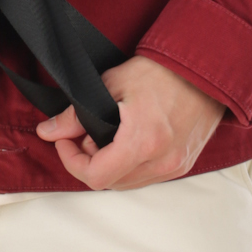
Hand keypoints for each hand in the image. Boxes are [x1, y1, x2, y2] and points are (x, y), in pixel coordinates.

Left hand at [35, 56, 226, 189]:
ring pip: (128, 183)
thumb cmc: (160, 71)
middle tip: (86, 135)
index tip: (66, 141)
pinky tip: (128, 141)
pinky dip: (131, 166)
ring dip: (111, 166)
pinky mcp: (184, 164)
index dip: (72, 162)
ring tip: (108, 136)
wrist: (204, 69)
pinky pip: (148, 177)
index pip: (96, 176)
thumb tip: (48, 131)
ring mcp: (175, 165)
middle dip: (91, 162)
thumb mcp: (111, 84)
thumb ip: (76, 114)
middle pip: (111, 182)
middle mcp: (162, 160)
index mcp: (142, 141)